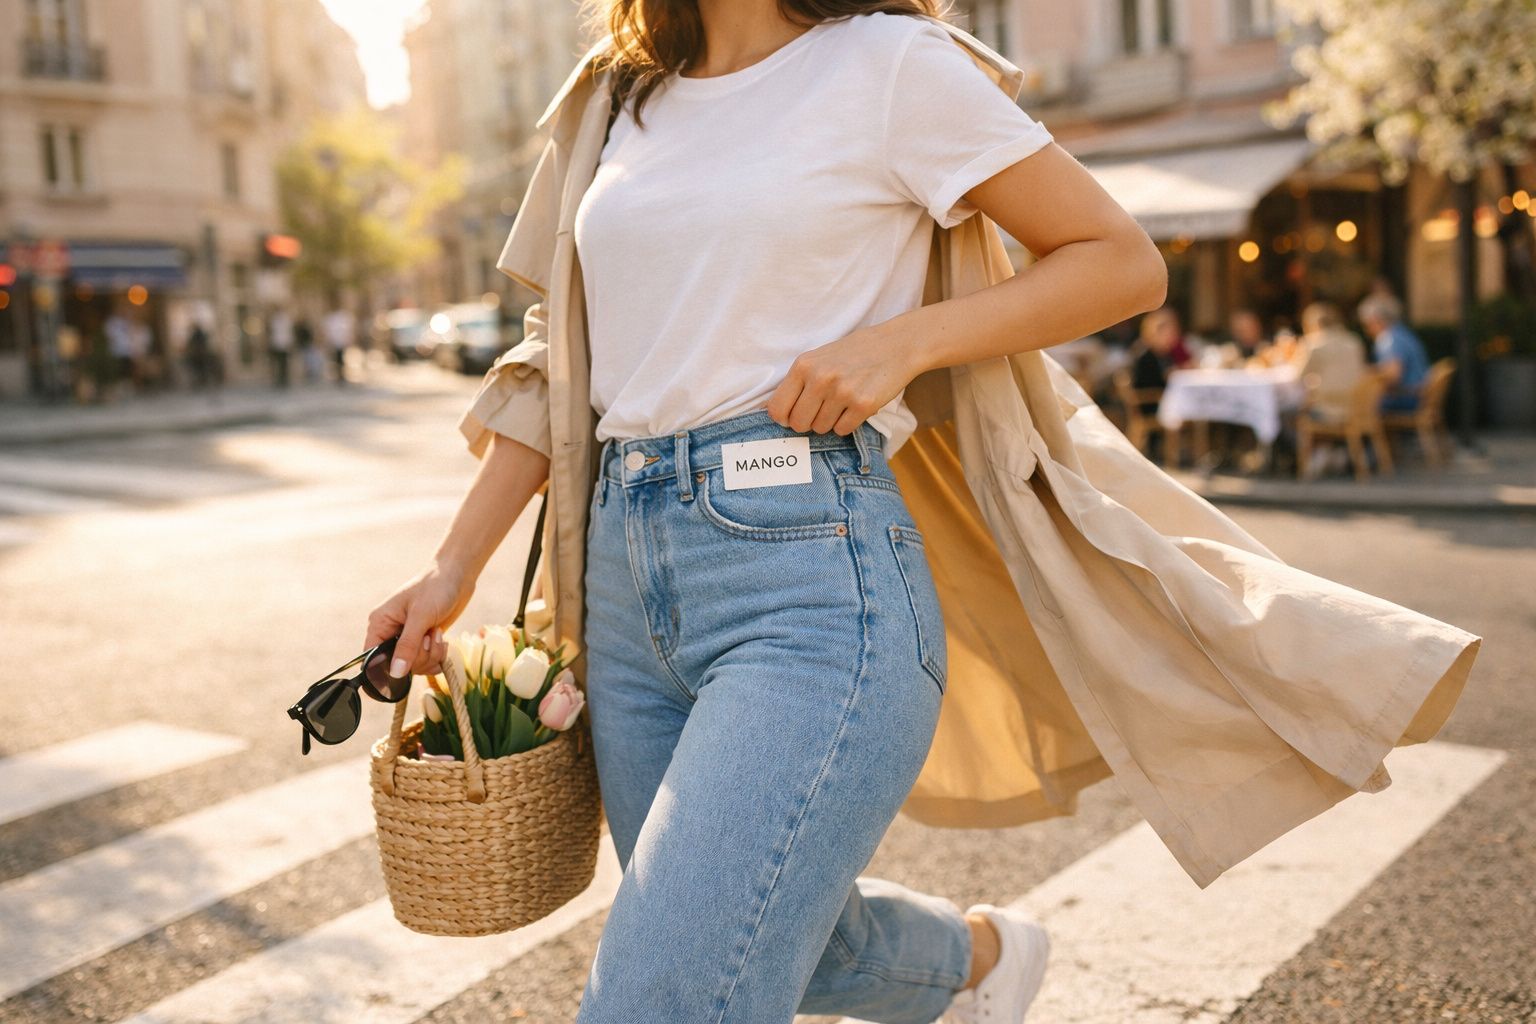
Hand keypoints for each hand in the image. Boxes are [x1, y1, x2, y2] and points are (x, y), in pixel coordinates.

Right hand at [365, 562, 474, 680]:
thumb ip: (407, 645)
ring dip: (431, 655)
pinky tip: (443, 642)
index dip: (388, 667)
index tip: (409, 662)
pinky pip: (426, 661)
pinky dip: (437, 656)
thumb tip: (396, 673)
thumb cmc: (435, 588)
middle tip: (430, 637)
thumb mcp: (420, 616)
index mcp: (380, 624)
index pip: (372, 658)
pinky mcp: (423, 641)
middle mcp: (390, 632)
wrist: (457, 576)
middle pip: (397, 666)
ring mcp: (408, 638)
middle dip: (419, 657)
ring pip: (414, 665)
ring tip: (438, 634)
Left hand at [764, 320, 924, 434]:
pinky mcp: (863, 404)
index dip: (785, 418)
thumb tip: (774, 413)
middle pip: (799, 424)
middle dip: (809, 422)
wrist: (895, 345)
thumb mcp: (819, 358)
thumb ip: (798, 382)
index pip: (777, 409)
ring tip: (843, 401)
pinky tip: (855, 405)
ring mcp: (842, 392)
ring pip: (821, 428)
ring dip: (830, 421)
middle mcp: (820, 378)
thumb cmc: (854, 353)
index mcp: (804, 365)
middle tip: (823, 409)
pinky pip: (842, 430)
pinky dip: (847, 423)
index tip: (794, 415)